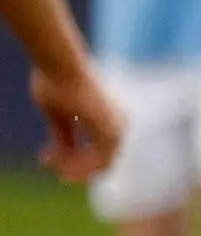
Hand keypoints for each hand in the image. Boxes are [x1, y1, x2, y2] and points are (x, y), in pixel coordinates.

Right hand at [29, 59, 119, 181]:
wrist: (61, 68)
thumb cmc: (57, 84)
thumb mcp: (60, 116)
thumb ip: (66, 135)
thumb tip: (66, 154)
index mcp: (112, 119)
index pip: (100, 155)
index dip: (72, 162)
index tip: (45, 156)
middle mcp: (120, 125)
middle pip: (101, 164)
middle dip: (72, 168)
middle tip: (45, 160)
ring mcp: (118, 129)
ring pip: (99, 166)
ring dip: (69, 168)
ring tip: (46, 158)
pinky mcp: (110, 132)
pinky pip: (97, 163)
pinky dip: (73, 166)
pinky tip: (49, 156)